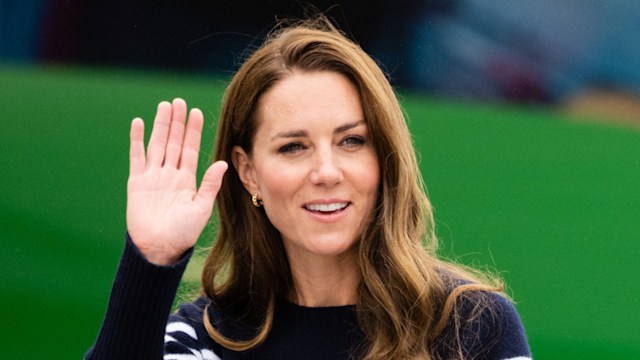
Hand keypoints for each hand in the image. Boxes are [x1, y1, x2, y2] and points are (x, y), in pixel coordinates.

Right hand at [126, 98, 227, 264]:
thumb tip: (222, 163)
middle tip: (179, 102)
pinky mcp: (137, 182)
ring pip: (157, 145)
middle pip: (173, 142)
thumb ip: (210, 184)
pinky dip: (137, 140)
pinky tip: (139, 123)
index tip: (196, 113)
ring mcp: (153, 177)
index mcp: (187, 180)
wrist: (159, 248)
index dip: (193, 131)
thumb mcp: (201, 207)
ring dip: (160, 126)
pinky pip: (137, 157)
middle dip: (177, 122)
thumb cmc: (183, 232)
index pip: (190, 149)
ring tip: (164, 106)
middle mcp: (170, 175)